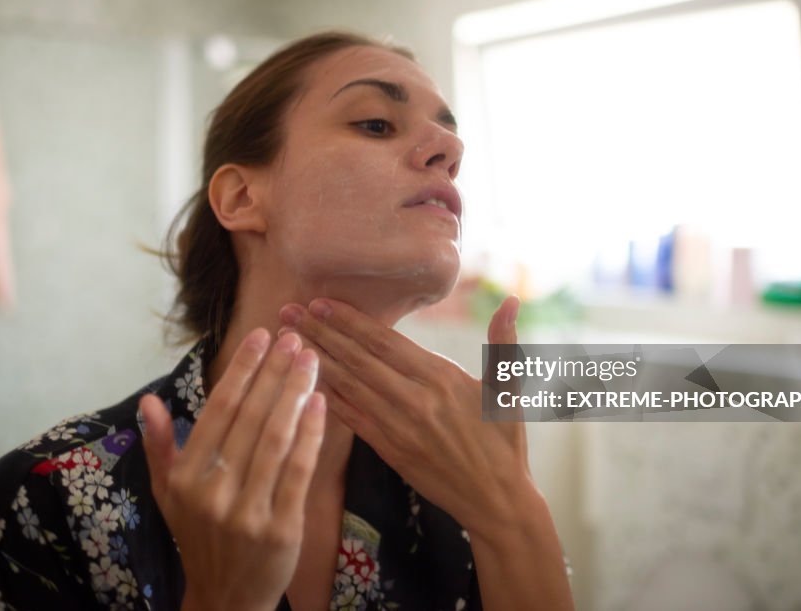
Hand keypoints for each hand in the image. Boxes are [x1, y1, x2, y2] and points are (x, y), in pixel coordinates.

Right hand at [139, 330, 325, 610]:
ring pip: (276, 439)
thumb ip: (158, 445)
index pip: (218, 410)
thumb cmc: (198, 536)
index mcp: (185, 476)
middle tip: (296, 338)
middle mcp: (212, 490)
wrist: (225, 597)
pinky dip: (311, 434)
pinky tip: (321, 403)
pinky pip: (298, 471)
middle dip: (275, 373)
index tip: (262, 335)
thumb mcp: (167, 493)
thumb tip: (149, 399)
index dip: (242, 369)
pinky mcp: (281, 528)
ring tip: (311, 361)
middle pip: (250, 418)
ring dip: (295, 394)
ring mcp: (247, 510)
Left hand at [278, 296, 529, 540]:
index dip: (349, 321)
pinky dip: (327, 398)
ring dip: (316, 360)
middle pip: (358, 359)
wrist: (498, 500)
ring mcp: (399, 427)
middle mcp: (415, 400)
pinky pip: (352, 418)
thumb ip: (504, 342)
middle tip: (288, 311)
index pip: (386, 341)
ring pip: (349, 386)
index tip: (320, 302)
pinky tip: (304, 382)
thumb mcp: (509, 388)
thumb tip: (513, 300)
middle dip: (320, 333)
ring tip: (287, 340)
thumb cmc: (505, 441)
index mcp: (442, 377)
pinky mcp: (390, 450)